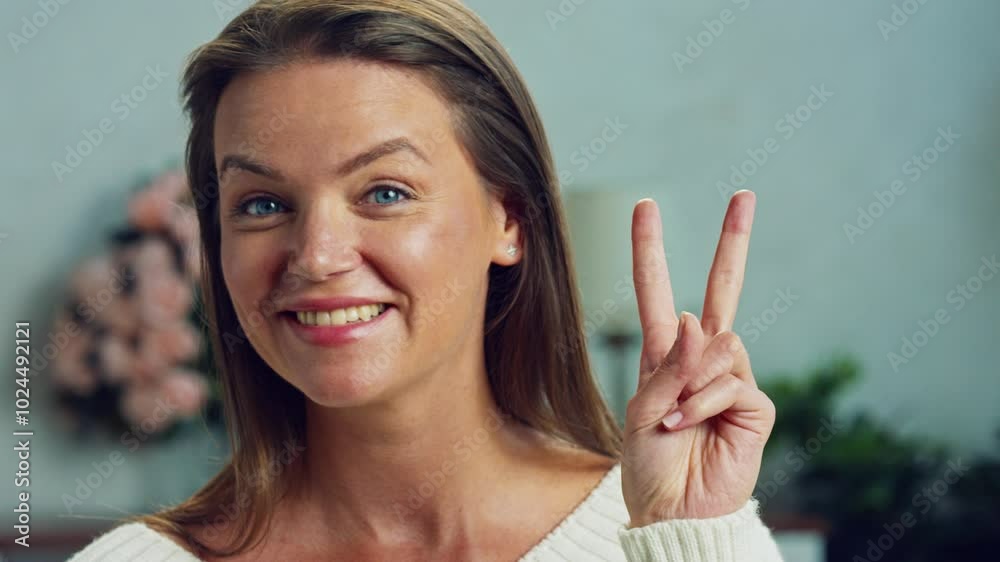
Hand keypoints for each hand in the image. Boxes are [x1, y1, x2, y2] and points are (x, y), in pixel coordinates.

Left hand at [620, 191, 775, 526]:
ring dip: (690, 384)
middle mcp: (701, 360)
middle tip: (744, 195)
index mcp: (665, 355)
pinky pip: (730, 382)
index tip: (646, 207)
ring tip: (677, 420)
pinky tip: (692, 427)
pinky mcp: (754, 405)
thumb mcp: (641, 410)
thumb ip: (668, 365)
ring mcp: (732, 379)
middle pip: (722, 290)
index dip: (650, 251)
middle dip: (733, 242)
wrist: (674, 511)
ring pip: (720, 345)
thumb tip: (698, 319)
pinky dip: (704, 404)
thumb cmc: (650, 463)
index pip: (657, 292)